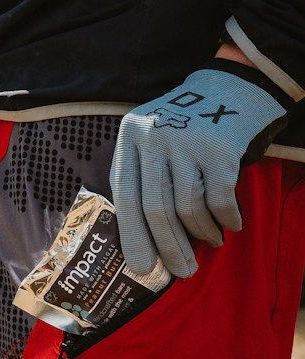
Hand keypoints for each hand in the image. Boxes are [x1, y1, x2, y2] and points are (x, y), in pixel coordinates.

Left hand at [110, 65, 288, 277]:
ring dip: (201, 232)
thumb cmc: (189, 125)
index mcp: (130, 137)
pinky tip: (230, 225)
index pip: (125, 196)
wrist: (233, 87)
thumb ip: (144, 176)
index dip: (133, 236)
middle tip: (183, 271)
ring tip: (211, 242)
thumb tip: (144, 240)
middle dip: (169, 246)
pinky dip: (225, 218)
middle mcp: (153, 137)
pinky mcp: (219, 146)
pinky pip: (219, 198)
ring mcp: (185, 141)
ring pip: (187, 206)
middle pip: (155, 207)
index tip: (142, 267)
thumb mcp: (153, 138)